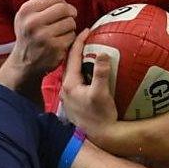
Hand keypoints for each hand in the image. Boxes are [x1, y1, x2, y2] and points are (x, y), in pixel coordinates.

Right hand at [0, 0, 76, 87]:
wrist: (24, 62)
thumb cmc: (28, 35)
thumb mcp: (24, 16)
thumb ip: (37, 2)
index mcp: (26, 11)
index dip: (62, 2)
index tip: (63, 8)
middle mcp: (33, 23)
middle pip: (64, 8)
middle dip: (70, 12)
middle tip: (70, 17)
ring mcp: (44, 36)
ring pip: (70, 22)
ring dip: (70, 26)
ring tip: (62, 31)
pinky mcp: (55, 48)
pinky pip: (72, 36)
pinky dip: (70, 38)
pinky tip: (62, 41)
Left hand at [60, 29, 119, 144]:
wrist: (101, 137)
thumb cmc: (101, 116)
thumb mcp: (101, 94)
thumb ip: (101, 73)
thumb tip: (102, 53)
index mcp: (69, 84)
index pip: (71, 57)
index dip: (79, 41)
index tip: (88, 29)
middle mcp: (66, 89)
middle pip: (69, 62)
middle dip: (78, 48)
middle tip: (89, 37)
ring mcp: (70, 96)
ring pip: (73, 71)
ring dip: (81, 60)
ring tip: (91, 50)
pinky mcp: (76, 101)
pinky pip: (79, 79)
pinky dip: (84, 70)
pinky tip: (93, 70)